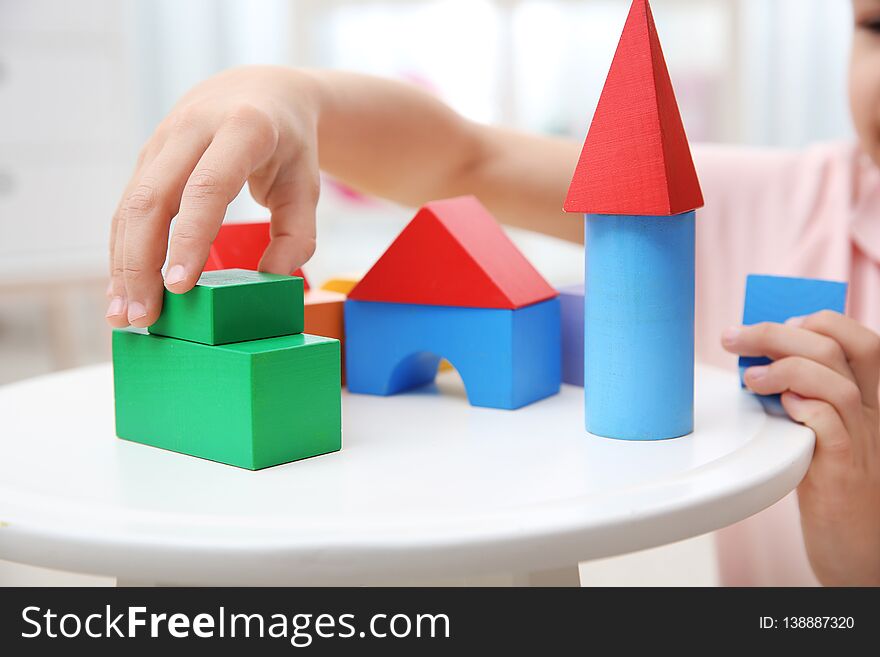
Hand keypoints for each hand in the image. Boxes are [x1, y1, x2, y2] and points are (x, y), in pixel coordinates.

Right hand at [106, 66, 320, 327]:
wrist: (264, 93)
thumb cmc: (290, 146)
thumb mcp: (307, 185)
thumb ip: (298, 233)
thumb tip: (272, 279)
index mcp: (242, 129)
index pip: (206, 188)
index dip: (189, 239)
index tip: (178, 288)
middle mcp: (193, 128)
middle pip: (153, 199)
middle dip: (142, 263)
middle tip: (142, 318)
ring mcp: (163, 140)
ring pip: (130, 205)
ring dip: (123, 264)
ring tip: (124, 315)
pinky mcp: (148, 157)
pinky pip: (128, 206)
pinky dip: (123, 250)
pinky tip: (123, 288)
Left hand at [722, 311, 879, 585]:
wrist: (856, 547)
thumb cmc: (830, 484)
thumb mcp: (820, 429)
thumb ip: (801, 394)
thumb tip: (756, 360)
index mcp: (869, 398)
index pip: (859, 339)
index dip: (816, 320)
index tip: (772, 326)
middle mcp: (872, 413)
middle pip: (836, 349)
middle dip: (777, 333)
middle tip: (733, 337)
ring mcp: (864, 441)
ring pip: (835, 382)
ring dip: (784, 368)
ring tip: (748, 378)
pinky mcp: (846, 472)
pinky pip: (832, 425)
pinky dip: (803, 406)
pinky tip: (778, 406)